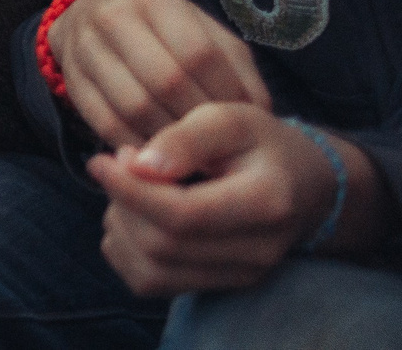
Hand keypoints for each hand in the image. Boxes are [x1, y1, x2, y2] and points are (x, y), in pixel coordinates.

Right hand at [51, 0, 271, 149]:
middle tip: (218, 146)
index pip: (199, 54)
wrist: (90, 16)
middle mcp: (114, 17)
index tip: (240, 124)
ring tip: (192, 153)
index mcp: (156, 0)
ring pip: (135, 106)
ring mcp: (85, 48)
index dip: (224, 95)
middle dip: (197, 120)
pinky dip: (137, 144)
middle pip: (166, 81)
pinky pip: (106, 123)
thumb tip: (259, 113)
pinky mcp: (70, 81)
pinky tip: (159, 152)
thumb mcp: (203, 31)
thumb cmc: (162, 30)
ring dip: (169, 138)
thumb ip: (235, 66)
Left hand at [88, 103, 350, 295]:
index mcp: (266, 203)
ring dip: (121, 227)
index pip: (183, 215)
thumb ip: (185, 138)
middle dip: (123, 203)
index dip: (130, 191)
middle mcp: (258, 251)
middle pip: (162, 246)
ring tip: (128, 188)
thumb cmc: (261, 143)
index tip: (99, 161)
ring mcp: (241, 275)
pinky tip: (133, 215)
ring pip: (151, 271)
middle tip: (120, 164)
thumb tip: (138, 165)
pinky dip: (125, 251)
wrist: (305, 184)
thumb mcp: (230, 119)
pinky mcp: (219, 285)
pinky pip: (150, 284)